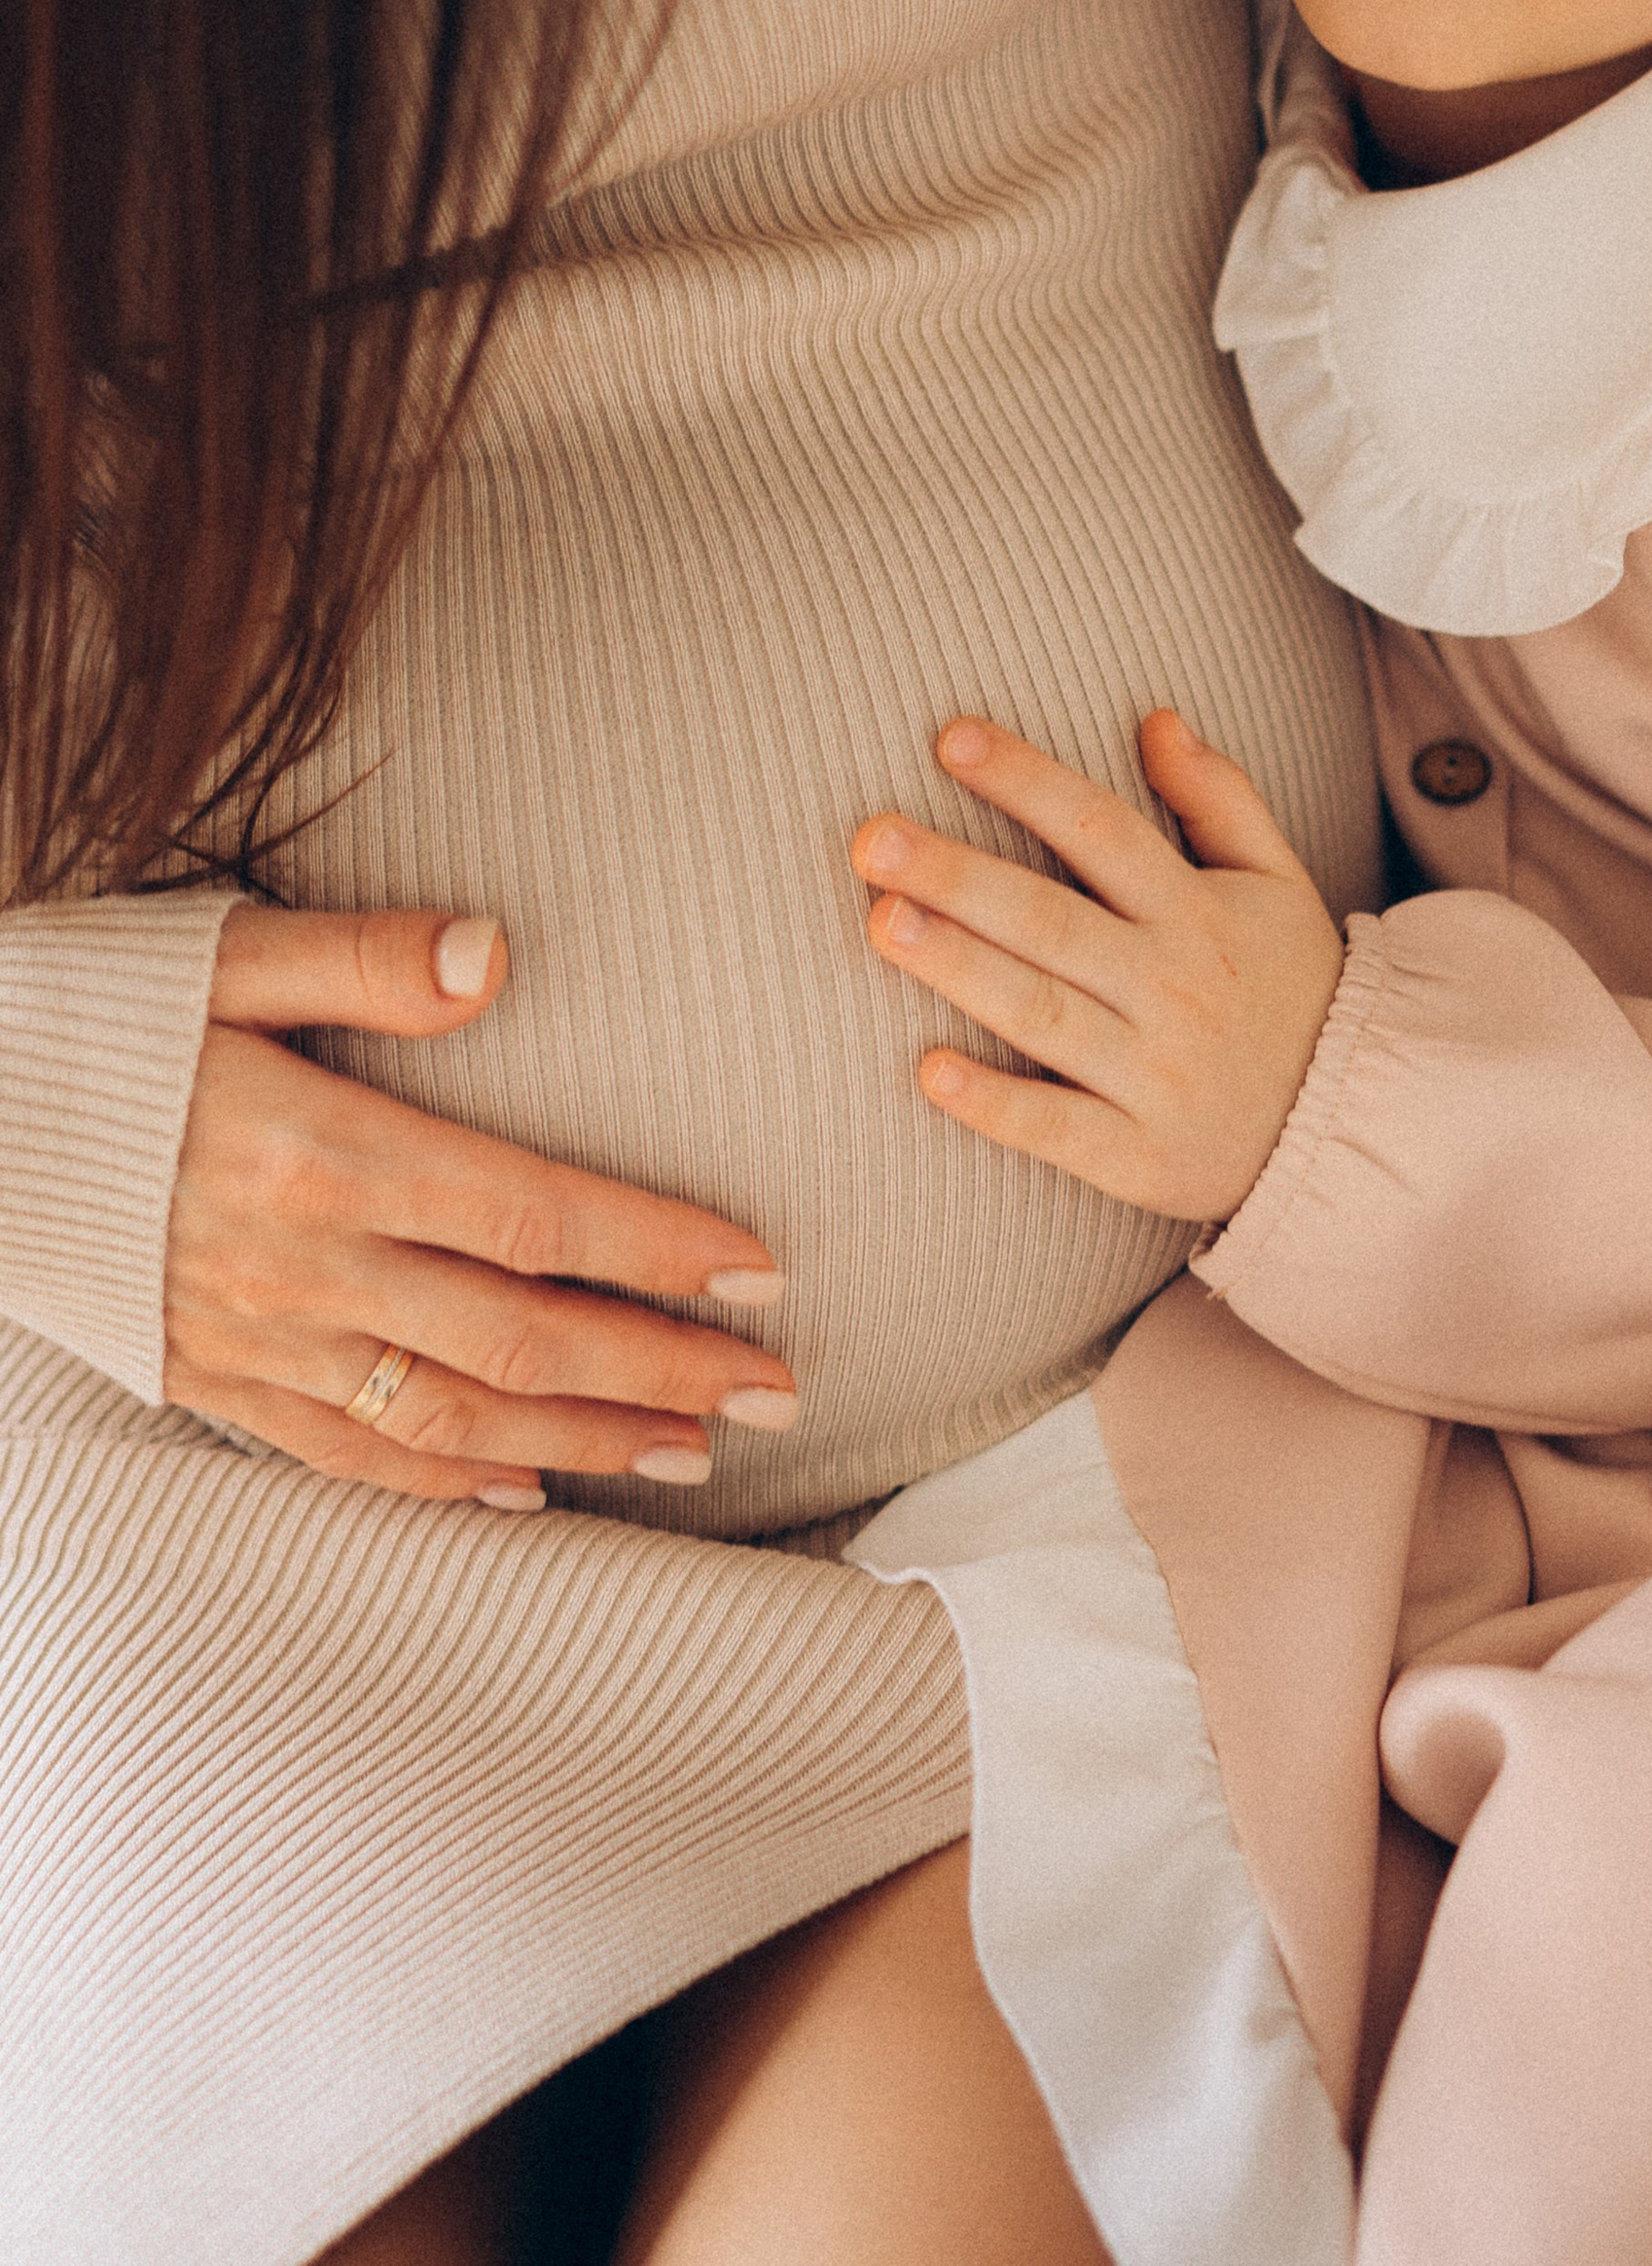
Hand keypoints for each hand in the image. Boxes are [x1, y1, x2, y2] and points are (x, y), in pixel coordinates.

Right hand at [167, 904, 800, 1507]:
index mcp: (320, 1154)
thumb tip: (495, 956)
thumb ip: (365, 957)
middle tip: (776, 1387)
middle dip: (660, 1368)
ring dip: (582, 1439)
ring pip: (449, 1417)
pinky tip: (523, 1492)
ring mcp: (252, 1342)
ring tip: (695, 1450)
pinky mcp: (208, 1383)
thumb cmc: (84, 1016)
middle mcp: (298, 1268)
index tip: (755, 1267)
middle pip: (517, 1335)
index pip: (531, 1213)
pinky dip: (445, 1485)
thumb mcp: (220, 951)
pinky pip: (345, 1457)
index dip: (652, 1247)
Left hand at [853, 713, 1344, 1220]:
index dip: (1027, 780)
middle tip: (873, 840)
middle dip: (959, 876)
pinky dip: (996, 1103)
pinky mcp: (1140, 1156)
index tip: (949, 738)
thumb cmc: (1294, 988)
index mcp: (1198, 912)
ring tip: (882, 924)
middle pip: (1051, 920)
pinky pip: (1059, 1129)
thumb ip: (1219, 798)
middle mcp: (1173, 986)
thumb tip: (1157, 718)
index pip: (1100, 829)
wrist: (1355, 1124)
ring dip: (960, 968)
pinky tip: (929, 1072)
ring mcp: (1155, 1074)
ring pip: (1042, 1013)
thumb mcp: (1277, 881)